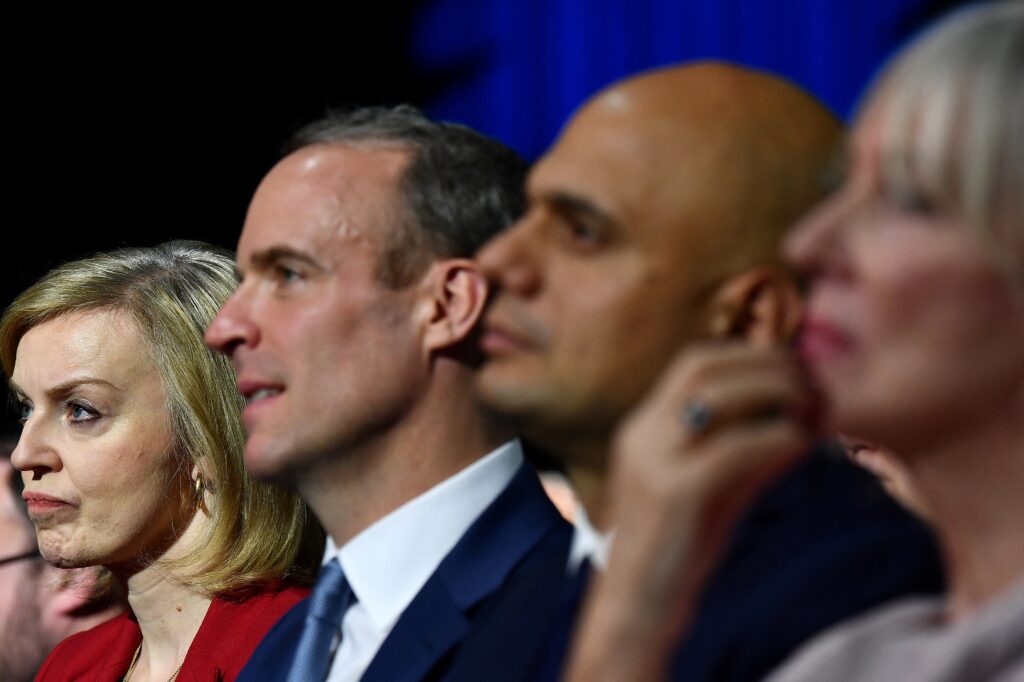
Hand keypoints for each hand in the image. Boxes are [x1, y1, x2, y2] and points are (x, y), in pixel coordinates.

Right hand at [566, 343, 818, 681]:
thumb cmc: (674, 553)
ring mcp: (653, 460)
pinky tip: (802, 441)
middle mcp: (642, 434)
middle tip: (812, 376)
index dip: (747, 355)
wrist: (634, 611)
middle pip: (702, 366)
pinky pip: (732, 448)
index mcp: (643, 429)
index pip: (693, 364)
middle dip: (764, 361)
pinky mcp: (673, 493)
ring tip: (813, 403)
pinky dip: (774, 437)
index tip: (793, 365)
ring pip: (716, 395)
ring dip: (774, 389)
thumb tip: (798, 424)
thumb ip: (744, 455)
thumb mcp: (710, 493)